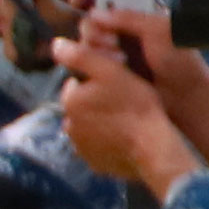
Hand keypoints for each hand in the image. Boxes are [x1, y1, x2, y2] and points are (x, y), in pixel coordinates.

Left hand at [56, 18, 194, 190]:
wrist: (153, 146)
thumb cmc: (135, 104)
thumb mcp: (111, 71)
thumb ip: (81, 56)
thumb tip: (56, 44)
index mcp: (70, 101)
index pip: (74, 84)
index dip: (94, 81)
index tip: (114, 83)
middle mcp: (69, 125)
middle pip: (80, 107)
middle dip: (94, 103)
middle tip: (122, 102)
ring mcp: (81, 148)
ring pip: (87, 128)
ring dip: (99, 123)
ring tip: (124, 121)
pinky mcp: (95, 163)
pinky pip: (97, 148)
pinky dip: (106, 143)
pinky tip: (124, 138)